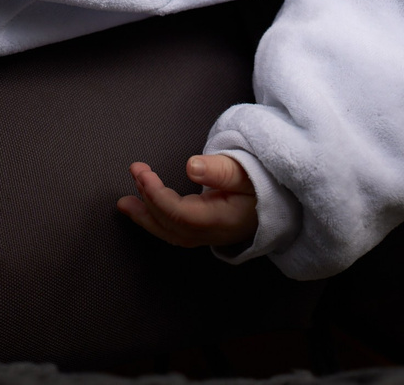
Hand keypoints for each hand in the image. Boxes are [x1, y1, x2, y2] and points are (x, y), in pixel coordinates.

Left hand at [116, 154, 257, 248]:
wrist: (279, 202)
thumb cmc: (263, 183)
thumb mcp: (247, 171)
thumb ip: (220, 169)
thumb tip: (191, 166)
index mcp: (222, 221)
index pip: (181, 215)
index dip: (157, 196)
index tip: (142, 173)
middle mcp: (212, 234)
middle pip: (172, 226)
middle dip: (148, 201)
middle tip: (135, 172)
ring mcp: (207, 237)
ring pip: (171, 234)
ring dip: (146, 216)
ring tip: (124, 202)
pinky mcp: (203, 233)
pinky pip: (174, 232)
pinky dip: (155, 221)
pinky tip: (141, 209)